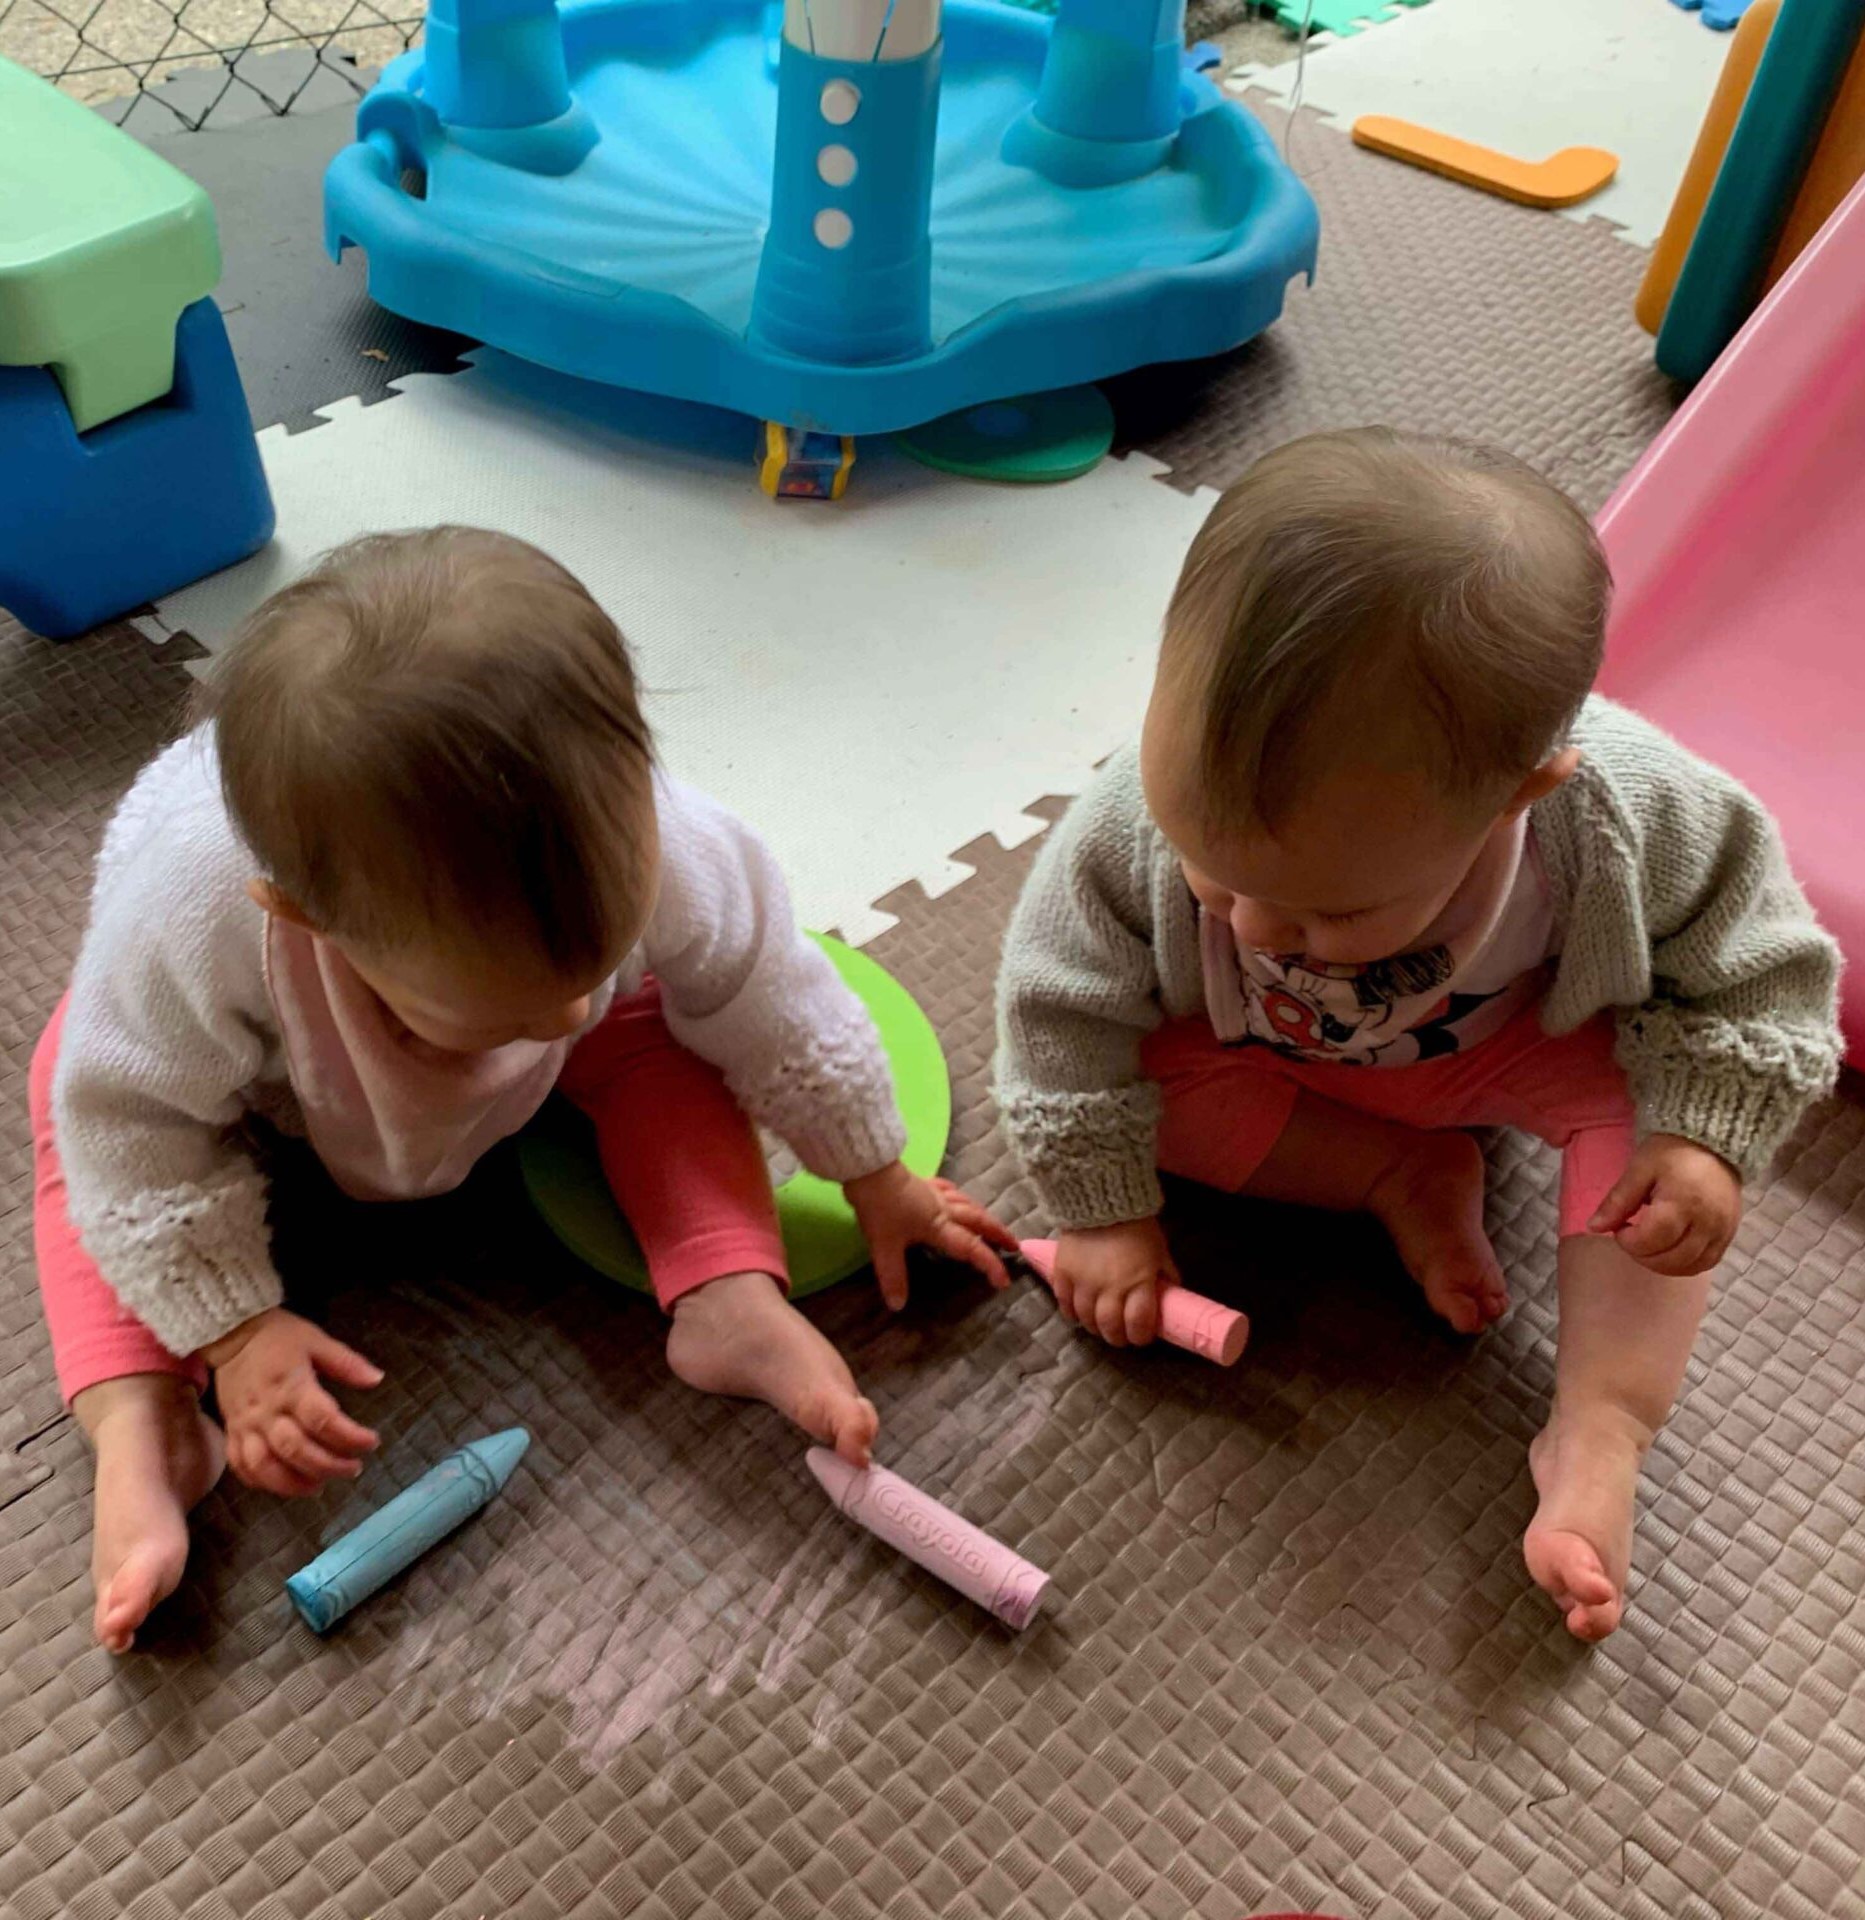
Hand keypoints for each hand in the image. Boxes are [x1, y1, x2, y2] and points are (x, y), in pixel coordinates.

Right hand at [201, 1307, 382, 1496]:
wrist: (231, 1335)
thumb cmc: (279, 1337)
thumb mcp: (317, 1341)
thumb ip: (347, 1363)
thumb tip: (377, 1379)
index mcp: (291, 1387)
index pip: (323, 1420)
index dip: (350, 1437)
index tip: (372, 1442)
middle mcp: (267, 1411)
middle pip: (296, 1449)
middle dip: (328, 1466)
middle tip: (354, 1469)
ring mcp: (245, 1425)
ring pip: (264, 1466)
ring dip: (292, 1483)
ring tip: (319, 1486)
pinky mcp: (231, 1432)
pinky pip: (240, 1466)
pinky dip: (260, 1482)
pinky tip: (283, 1485)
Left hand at [844, 1163, 1016, 1309]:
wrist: (869, 1169)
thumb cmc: (879, 1208)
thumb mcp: (884, 1246)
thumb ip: (893, 1276)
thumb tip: (898, 1305)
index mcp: (939, 1226)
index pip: (970, 1247)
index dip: (989, 1264)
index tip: (1004, 1280)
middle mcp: (943, 1209)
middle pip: (978, 1221)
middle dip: (998, 1234)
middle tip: (1014, 1245)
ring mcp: (934, 1194)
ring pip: (968, 1203)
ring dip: (984, 1215)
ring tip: (992, 1223)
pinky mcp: (922, 1182)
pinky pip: (949, 1190)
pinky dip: (959, 1195)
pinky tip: (957, 1195)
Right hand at [1051, 1217, 1176, 1345]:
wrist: (1101, 1198)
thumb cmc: (1136, 1224)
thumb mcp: (1159, 1250)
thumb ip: (1165, 1274)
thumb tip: (1169, 1294)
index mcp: (1138, 1283)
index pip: (1139, 1325)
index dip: (1141, 1336)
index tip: (1142, 1336)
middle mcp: (1110, 1288)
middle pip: (1110, 1328)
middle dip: (1117, 1338)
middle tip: (1121, 1336)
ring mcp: (1083, 1283)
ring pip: (1086, 1320)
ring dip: (1095, 1327)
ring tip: (1100, 1324)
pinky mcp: (1063, 1274)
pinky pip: (1064, 1304)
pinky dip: (1072, 1313)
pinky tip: (1078, 1313)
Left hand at [1589, 1133, 1741, 1275]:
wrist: (1712, 1142)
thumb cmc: (1672, 1152)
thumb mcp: (1639, 1169)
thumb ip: (1618, 1201)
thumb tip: (1593, 1227)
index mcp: (1682, 1202)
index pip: (1652, 1240)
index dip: (1629, 1242)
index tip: (1620, 1228)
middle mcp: (1707, 1222)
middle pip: (1672, 1259)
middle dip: (1642, 1256)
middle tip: (1631, 1239)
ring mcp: (1722, 1231)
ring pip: (1690, 1266)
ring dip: (1662, 1265)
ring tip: (1648, 1246)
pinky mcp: (1730, 1234)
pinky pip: (1708, 1262)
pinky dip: (1685, 1265)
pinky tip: (1669, 1253)